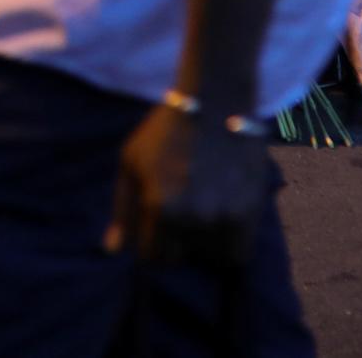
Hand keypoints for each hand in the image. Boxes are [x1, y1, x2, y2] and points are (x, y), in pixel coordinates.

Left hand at [105, 103, 268, 271]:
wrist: (215, 103)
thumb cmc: (165, 132)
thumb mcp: (131, 162)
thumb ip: (122, 209)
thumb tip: (111, 251)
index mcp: (159, 206)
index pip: (152, 257)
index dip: (152, 244)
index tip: (157, 226)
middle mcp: (192, 217)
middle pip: (181, 258)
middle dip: (177, 243)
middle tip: (182, 213)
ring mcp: (223, 217)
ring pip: (211, 258)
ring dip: (205, 244)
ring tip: (203, 212)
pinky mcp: (250, 212)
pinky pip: (239, 252)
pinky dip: (230, 243)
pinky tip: (222, 217)